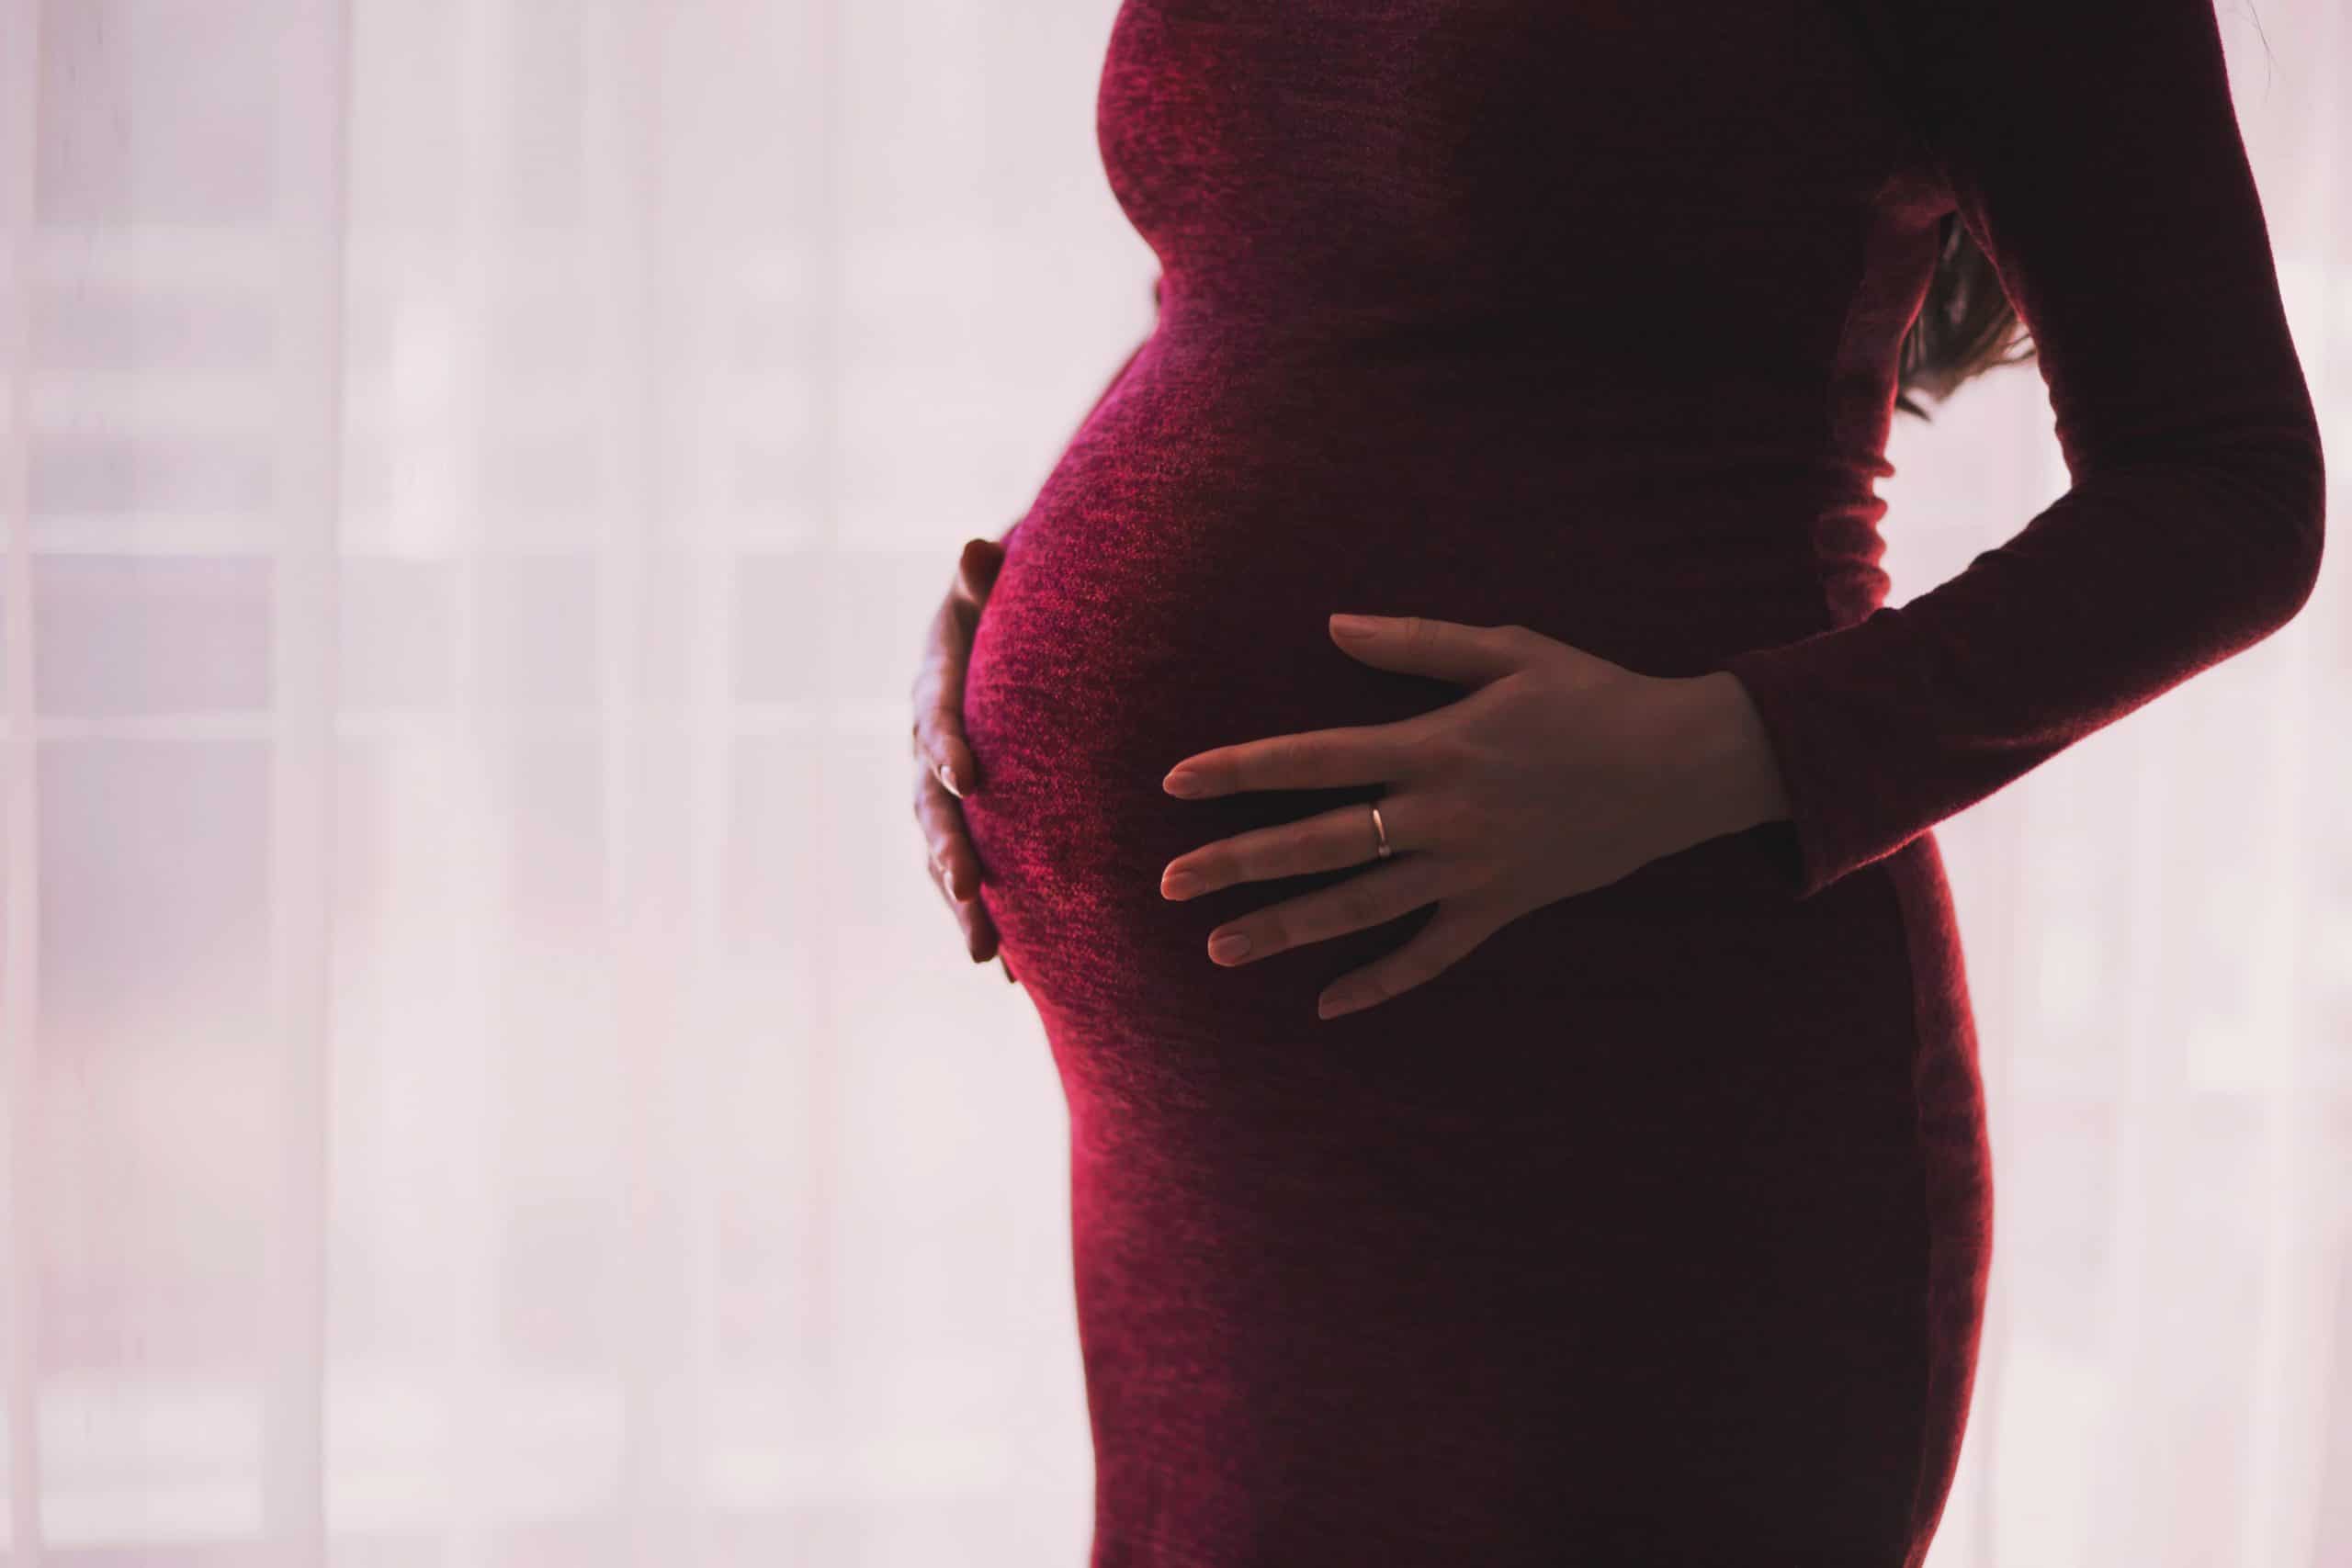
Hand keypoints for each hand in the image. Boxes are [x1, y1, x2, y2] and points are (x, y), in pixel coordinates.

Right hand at [911, 535, 1019, 983]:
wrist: (1009, 637)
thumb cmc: (1008, 604)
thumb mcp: (995, 584)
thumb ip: (986, 576)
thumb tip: (977, 546)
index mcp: (935, 688)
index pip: (934, 716)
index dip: (945, 744)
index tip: (966, 775)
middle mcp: (928, 749)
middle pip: (931, 806)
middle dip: (950, 850)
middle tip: (969, 889)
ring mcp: (944, 794)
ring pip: (945, 855)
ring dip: (964, 905)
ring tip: (988, 953)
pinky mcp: (970, 824)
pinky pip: (975, 878)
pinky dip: (993, 920)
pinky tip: (1017, 974)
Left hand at [1156, 613, 1788, 1019]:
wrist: (1684, 764)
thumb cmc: (1592, 695)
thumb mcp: (1507, 649)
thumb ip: (1415, 644)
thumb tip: (1332, 625)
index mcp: (1432, 746)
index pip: (1311, 759)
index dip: (1239, 770)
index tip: (1175, 783)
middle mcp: (1439, 815)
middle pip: (1318, 845)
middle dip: (1237, 863)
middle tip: (1168, 883)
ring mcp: (1470, 870)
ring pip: (1360, 909)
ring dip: (1287, 930)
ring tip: (1220, 947)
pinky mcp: (1502, 908)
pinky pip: (1432, 956)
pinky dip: (1382, 982)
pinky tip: (1329, 1005)